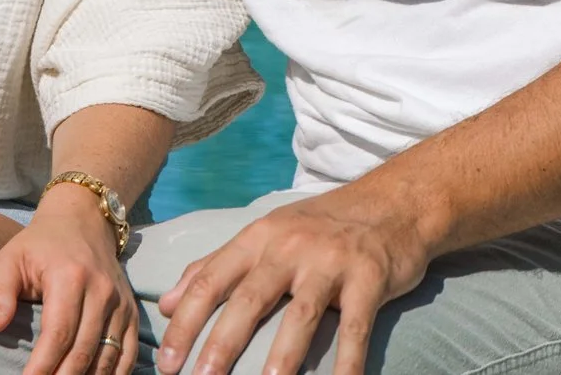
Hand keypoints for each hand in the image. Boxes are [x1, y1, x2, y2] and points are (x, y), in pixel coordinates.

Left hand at [0, 189, 140, 374]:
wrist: (83, 221)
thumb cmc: (39, 245)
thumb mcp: (9, 259)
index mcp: (70, 276)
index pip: (58, 332)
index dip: (42, 365)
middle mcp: (101, 290)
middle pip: (84, 350)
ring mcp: (120, 302)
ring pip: (107, 356)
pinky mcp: (130, 311)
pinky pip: (128, 352)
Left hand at [154, 185, 431, 374]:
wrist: (395, 202)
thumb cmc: (322, 225)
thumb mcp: (265, 234)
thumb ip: (215, 266)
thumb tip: (165, 302)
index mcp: (259, 237)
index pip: (212, 280)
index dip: (185, 322)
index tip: (166, 362)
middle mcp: (291, 246)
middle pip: (249, 299)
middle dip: (221, 343)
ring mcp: (332, 261)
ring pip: (301, 314)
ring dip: (282, 355)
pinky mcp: (370, 277)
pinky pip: (355, 326)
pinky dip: (347, 361)